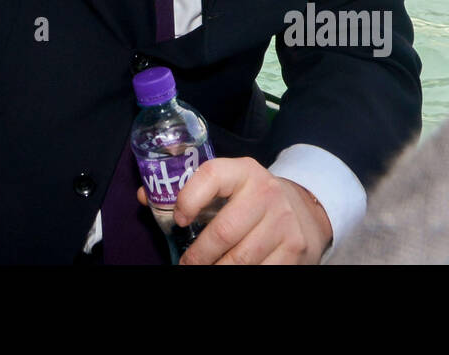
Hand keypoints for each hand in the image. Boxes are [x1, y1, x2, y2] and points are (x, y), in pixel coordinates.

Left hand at [137, 157, 331, 263]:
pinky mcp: (295, 249)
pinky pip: (261, 271)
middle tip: (186, 264)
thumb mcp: (227, 185)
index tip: (179, 220)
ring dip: (217, 270)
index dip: (189, 197)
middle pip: (224, 232)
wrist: (303, 209)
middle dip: (199, 256)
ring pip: (241, 259)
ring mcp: (283, 223)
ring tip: (203, 270)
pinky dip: (240, 276)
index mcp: (243, 171)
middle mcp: (266, 193)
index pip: (211, 175)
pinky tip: (228, 273)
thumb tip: (145, 198)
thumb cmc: (250, 198)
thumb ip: (188, 190)